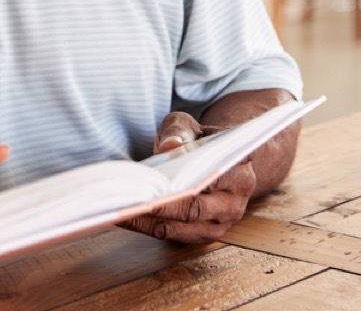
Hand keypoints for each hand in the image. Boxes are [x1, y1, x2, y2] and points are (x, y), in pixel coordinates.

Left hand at [118, 112, 255, 242]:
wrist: (215, 160)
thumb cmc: (199, 141)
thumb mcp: (189, 126)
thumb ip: (179, 131)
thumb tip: (169, 146)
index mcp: (239, 166)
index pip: (215, 173)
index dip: (189, 177)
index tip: (162, 177)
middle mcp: (236, 198)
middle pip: (196, 207)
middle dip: (162, 205)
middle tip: (131, 198)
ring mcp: (222, 220)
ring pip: (184, 226)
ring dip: (151, 220)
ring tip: (121, 209)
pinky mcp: (205, 234)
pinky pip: (174, 235)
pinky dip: (148, 226)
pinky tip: (125, 215)